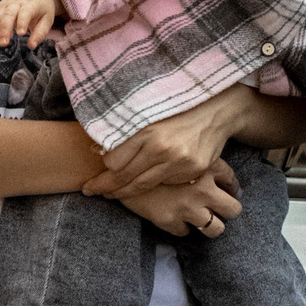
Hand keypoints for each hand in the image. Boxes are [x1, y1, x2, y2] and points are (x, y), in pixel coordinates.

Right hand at [0, 0, 58, 49]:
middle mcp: (15, 3)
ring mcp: (4, 5)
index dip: (22, 22)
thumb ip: (40, 33)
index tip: (21, 34)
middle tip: (3, 44)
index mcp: (30, 4)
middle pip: (7, 15)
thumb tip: (32, 46)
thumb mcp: (47, 20)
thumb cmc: (41, 9)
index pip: (25, 12)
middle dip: (4, 30)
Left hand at [84, 100, 237, 194]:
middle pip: (124, 176)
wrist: (216, 112)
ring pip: (141, 185)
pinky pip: (164, 184)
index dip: (103, 170)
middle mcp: (160, 147)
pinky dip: (151, 186)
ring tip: (109, 194)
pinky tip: (141, 185)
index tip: (95, 174)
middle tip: (90, 191)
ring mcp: (177, 161)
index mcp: (146, 129)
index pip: (113, 160)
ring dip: (123, 192)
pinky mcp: (192, 171)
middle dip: (104, 187)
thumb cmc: (177, 110)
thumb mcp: (148, 113)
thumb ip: (129, 132)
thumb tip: (100, 149)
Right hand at [119, 165, 242, 238]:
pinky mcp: (170, 220)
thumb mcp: (176, 150)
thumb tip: (216, 173)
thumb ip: (196, 159)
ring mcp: (187, 207)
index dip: (232, 187)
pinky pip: (185, 232)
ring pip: (215, 228)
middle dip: (229, 210)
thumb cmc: (147, 153)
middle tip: (221, 209)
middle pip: (232, 208)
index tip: (229, 191)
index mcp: (205, 167)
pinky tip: (176, 219)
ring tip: (202, 220)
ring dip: (211, 226)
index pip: (230, 180)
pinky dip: (181, 227)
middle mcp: (201, 188)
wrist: (116, 166)